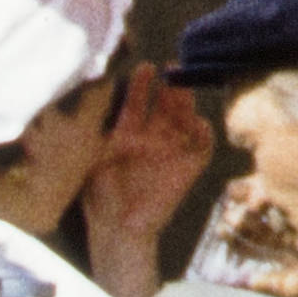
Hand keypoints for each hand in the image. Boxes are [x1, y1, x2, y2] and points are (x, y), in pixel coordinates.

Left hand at [81, 64, 211, 296]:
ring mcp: (169, 154)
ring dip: (186, 104)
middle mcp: (151, 141)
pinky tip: (198, 122)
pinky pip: (201, 148)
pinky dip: (204, 135)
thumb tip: (94, 96)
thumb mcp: (93, 156)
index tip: (146, 68)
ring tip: (183, 91)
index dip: (143, 85)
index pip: (138, 103)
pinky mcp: (186, 170)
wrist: (116, 228)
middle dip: (171, 87)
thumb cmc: (99, 196)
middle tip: (172, 70)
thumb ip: (99, 129)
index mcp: (127, 136)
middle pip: (166, 106)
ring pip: (185, 121)